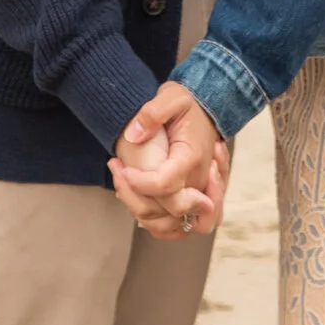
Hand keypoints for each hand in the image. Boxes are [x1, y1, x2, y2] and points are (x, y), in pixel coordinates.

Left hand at [109, 82, 229, 240]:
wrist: (207, 111)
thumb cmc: (187, 105)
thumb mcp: (171, 96)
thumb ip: (153, 112)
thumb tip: (134, 136)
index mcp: (192, 157)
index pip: (165, 185)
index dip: (138, 183)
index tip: (120, 166)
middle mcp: (198, 182)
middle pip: (167, 212)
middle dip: (134, 197)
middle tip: (118, 170)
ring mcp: (197, 194)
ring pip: (171, 226)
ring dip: (143, 214)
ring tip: (126, 186)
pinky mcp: (193, 201)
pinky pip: (179, 228)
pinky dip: (159, 225)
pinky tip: (140, 203)